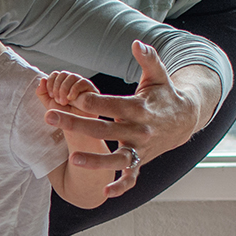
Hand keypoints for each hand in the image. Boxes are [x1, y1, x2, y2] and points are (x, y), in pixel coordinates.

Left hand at [39, 71, 99, 114]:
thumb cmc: (63, 116)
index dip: (51, 82)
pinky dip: (74, 89)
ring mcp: (82, 85)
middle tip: (58, 100)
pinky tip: (71, 98)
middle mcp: (72, 83)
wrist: (73, 127)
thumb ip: (42, 92)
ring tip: (64, 101)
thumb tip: (42, 79)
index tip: (51, 95)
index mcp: (62, 84)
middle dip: (57, 87)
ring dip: (65, 88)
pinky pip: (82, 82)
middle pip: (63, 74)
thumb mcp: (49, 104)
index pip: (55, 75)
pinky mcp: (91, 90)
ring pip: (72, 76)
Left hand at [43, 41, 221, 197]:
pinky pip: (132, 176)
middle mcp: (140, 129)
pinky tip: (105, 192)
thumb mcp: (158, 75)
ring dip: (96, 160)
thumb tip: (137, 42)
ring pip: (118, 157)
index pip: (113, 104)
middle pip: (105, 128)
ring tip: (72, 158)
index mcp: (139, 107)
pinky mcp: (142, 160)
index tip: (73, 96)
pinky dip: (121, 185)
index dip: (93, 101)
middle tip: (50, 116)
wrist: (185, 120)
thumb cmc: (164, 94)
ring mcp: (141, 147)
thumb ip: (149, 58)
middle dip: (76, 123)